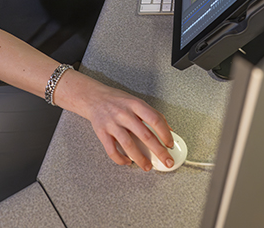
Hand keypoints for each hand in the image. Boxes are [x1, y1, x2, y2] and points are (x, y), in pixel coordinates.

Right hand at [56, 71, 174, 170]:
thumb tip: (169, 130)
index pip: (155, 119)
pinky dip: (121, 159)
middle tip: (167, 161)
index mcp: (136, 104)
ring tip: (147, 166)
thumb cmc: (118, 101)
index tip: (170, 144)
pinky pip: (112, 150)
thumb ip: (153, 114)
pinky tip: (128, 162)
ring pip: (129, 145)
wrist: (93, 97)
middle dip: (158, 151)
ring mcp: (112, 124)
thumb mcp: (137, 102)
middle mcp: (124, 114)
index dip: (165, 133)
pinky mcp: (102, 133)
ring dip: (140, 159)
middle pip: (145, 135)